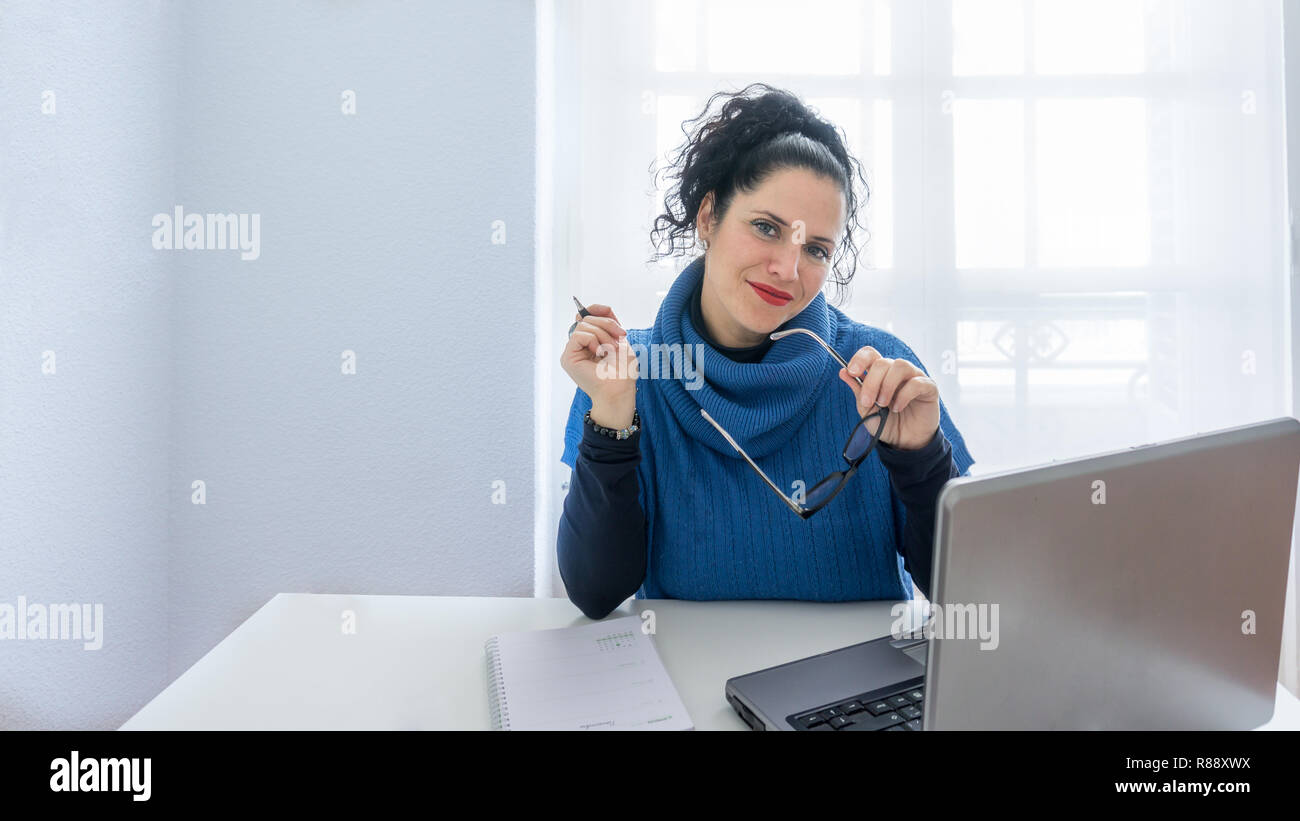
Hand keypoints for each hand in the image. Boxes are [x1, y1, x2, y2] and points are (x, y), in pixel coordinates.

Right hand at [559, 303, 637, 428]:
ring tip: (610, 350)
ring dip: (603, 334)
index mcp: (591, 342)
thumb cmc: (622, 371)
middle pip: (587, 319)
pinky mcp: (568, 357)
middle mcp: (579, 346)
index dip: (597, 310)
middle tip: (619, 339)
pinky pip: (579, 335)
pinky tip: (599, 353)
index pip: (587, 316)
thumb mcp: (619, 340)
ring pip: (583, 325)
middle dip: (607, 324)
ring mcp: (572, 352)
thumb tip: (596, 309)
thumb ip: (608, 323)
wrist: (619, 389)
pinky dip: (593, 340)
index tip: (610, 313)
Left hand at [836, 346, 939, 450]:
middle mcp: (897, 371)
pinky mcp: (929, 387)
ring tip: (884, 404)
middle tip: (868, 402)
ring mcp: (914, 377)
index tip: (852, 372)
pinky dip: (904, 395)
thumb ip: (858, 391)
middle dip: (871, 382)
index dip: (860, 359)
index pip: (870, 354)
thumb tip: (843, 372)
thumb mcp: (866, 410)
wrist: (904, 442)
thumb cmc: (885, 423)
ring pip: (900, 366)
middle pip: (882, 362)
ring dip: (887, 386)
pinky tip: (898, 407)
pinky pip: (917, 382)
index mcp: (880, 373)